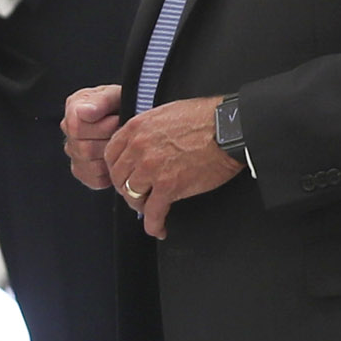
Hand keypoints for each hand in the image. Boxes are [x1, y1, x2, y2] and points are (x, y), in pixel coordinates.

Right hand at [63, 84, 123, 190]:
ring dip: (111, 156)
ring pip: (90, 164)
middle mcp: (69, 131)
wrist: (133, 118)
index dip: (102, 125)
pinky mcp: (83, 172)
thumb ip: (102, 100)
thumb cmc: (124, 105)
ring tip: (121, 144)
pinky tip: (117, 158)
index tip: (116, 119)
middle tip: (122, 134)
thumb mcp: (117, 95)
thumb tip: (84, 113)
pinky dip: (110, 171)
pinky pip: (96, 179)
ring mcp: (74, 153)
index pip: (76, 126)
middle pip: (84, 148)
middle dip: (109, 142)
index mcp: (75, 108)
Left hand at [102, 95, 239, 239]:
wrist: (229, 129)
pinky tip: (159, 228)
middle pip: (119, 178)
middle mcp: (138, 148)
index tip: (124, 177)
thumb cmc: (206, 118)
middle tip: (139, 195)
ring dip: (141, 206)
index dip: (117, 170)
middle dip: (127, 189)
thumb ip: (148, 129)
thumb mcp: (166, 112)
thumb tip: (145, 144)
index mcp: (137, 128)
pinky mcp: (168, 187)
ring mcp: (151, 168)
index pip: (111, 155)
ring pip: (132, 196)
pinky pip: (153, 213)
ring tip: (151, 210)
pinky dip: (154, 225)